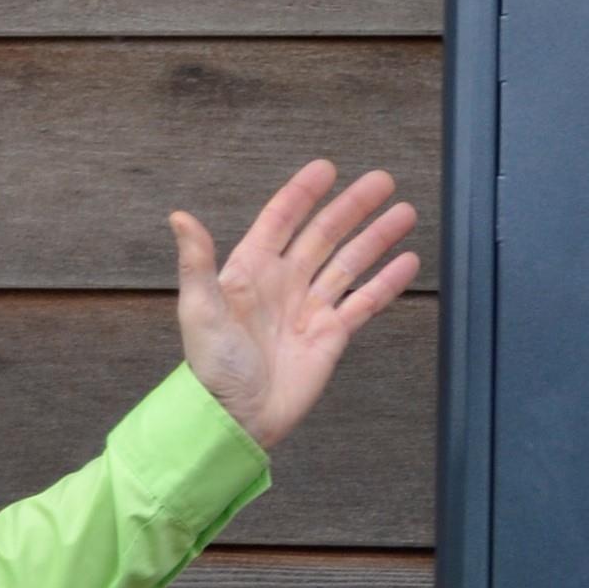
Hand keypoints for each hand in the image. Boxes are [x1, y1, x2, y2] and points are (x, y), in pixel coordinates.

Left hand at [170, 160, 419, 450]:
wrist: (238, 418)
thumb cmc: (213, 368)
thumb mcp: (200, 311)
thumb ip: (197, 263)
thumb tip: (180, 216)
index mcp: (251, 270)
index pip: (281, 220)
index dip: (303, 194)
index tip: (327, 169)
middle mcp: (284, 283)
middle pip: (325, 234)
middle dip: (354, 207)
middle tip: (384, 181)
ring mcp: (311, 308)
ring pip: (350, 262)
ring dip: (377, 238)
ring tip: (405, 213)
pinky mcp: (332, 335)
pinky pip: (364, 302)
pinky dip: (387, 282)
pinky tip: (408, 262)